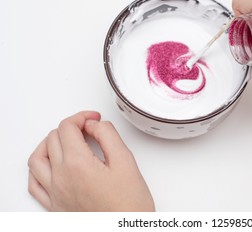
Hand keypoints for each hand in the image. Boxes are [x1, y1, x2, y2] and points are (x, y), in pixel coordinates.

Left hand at [28, 111, 154, 210]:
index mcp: (78, 164)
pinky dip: (38, 168)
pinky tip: (50, 165)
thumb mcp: (126, 161)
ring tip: (65, 140)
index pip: (68, 127)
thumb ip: (108, 135)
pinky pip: (34, 183)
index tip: (93, 119)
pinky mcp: (55, 205)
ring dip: (49, 143)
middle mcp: (61, 178)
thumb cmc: (129, 203)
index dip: (81, 117)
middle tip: (88, 128)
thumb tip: (94, 125)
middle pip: (53, 138)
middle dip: (70, 127)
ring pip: (37, 158)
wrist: (127, 229)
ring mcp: (55, 193)